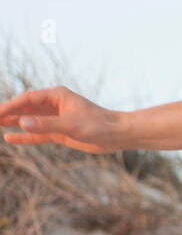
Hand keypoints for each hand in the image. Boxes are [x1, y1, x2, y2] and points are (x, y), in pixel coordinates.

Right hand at [0, 86, 127, 154]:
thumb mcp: (71, 125)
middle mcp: (54, 105)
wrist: (117, 134)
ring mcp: (56, 119)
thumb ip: (46, 125)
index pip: (27, 99)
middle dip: (7, 112)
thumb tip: (22, 123)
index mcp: (57, 96)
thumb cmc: (99, 125)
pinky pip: (37, 133)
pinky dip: (24, 136)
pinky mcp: (60, 132)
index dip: (10, 106)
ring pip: (29, 121)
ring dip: (13, 123)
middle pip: (25, 108)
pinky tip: (9, 137)